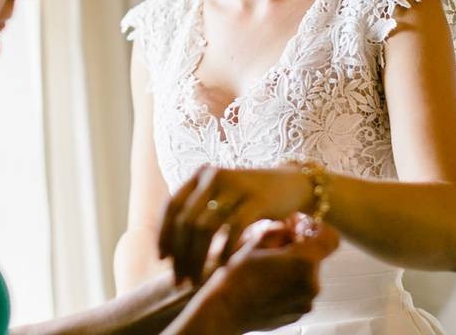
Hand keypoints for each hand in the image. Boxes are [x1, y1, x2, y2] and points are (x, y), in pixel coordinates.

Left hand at [159, 165, 314, 283]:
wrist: (292, 185)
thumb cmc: (250, 200)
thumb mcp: (220, 199)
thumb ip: (197, 214)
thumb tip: (168, 251)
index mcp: (201, 175)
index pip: (172, 206)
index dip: (164, 234)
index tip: (163, 260)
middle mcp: (215, 177)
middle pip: (186, 220)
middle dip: (180, 255)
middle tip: (180, 280)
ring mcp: (236, 186)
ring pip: (205, 227)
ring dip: (197, 259)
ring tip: (197, 280)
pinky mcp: (258, 199)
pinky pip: (233, 229)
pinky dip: (224, 251)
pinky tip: (222, 267)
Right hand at [193, 221, 339, 333]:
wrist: (225, 310)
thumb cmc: (238, 276)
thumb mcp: (257, 241)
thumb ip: (281, 230)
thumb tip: (291, 227)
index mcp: (303, 262)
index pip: (331, 238)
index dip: (319, 229)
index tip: (302, 228)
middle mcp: (311, 284)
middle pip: (316, 257)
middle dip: (300, 250)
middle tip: (276, 248)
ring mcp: (306, 302)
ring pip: (307, 275)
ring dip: (293, 268)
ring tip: (268, 269)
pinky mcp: (299, 313)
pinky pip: (300, 292)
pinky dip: (289, 284)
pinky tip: (268, 285)